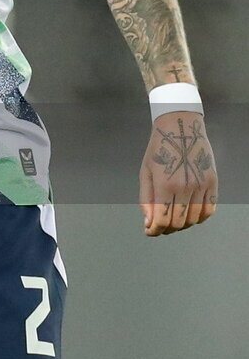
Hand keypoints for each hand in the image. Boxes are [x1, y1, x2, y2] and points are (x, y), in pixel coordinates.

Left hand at [139, 111, 216, 235]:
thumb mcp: (146, 172)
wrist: (180, 127)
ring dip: (183, 224)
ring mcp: (201, 185)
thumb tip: (148, 223)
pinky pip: (209, 210)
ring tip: (173, 218)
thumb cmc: (159, 149)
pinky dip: (200, 217)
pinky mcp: (213, 183)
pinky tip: (190, 213)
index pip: (162, 219)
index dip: (155, 230)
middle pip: (179, 222)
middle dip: (167, 228)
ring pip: (195, 220)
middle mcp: (185, 187)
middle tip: (160, 226)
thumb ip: (146, 199)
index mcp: (165, 184)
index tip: (150, 231)